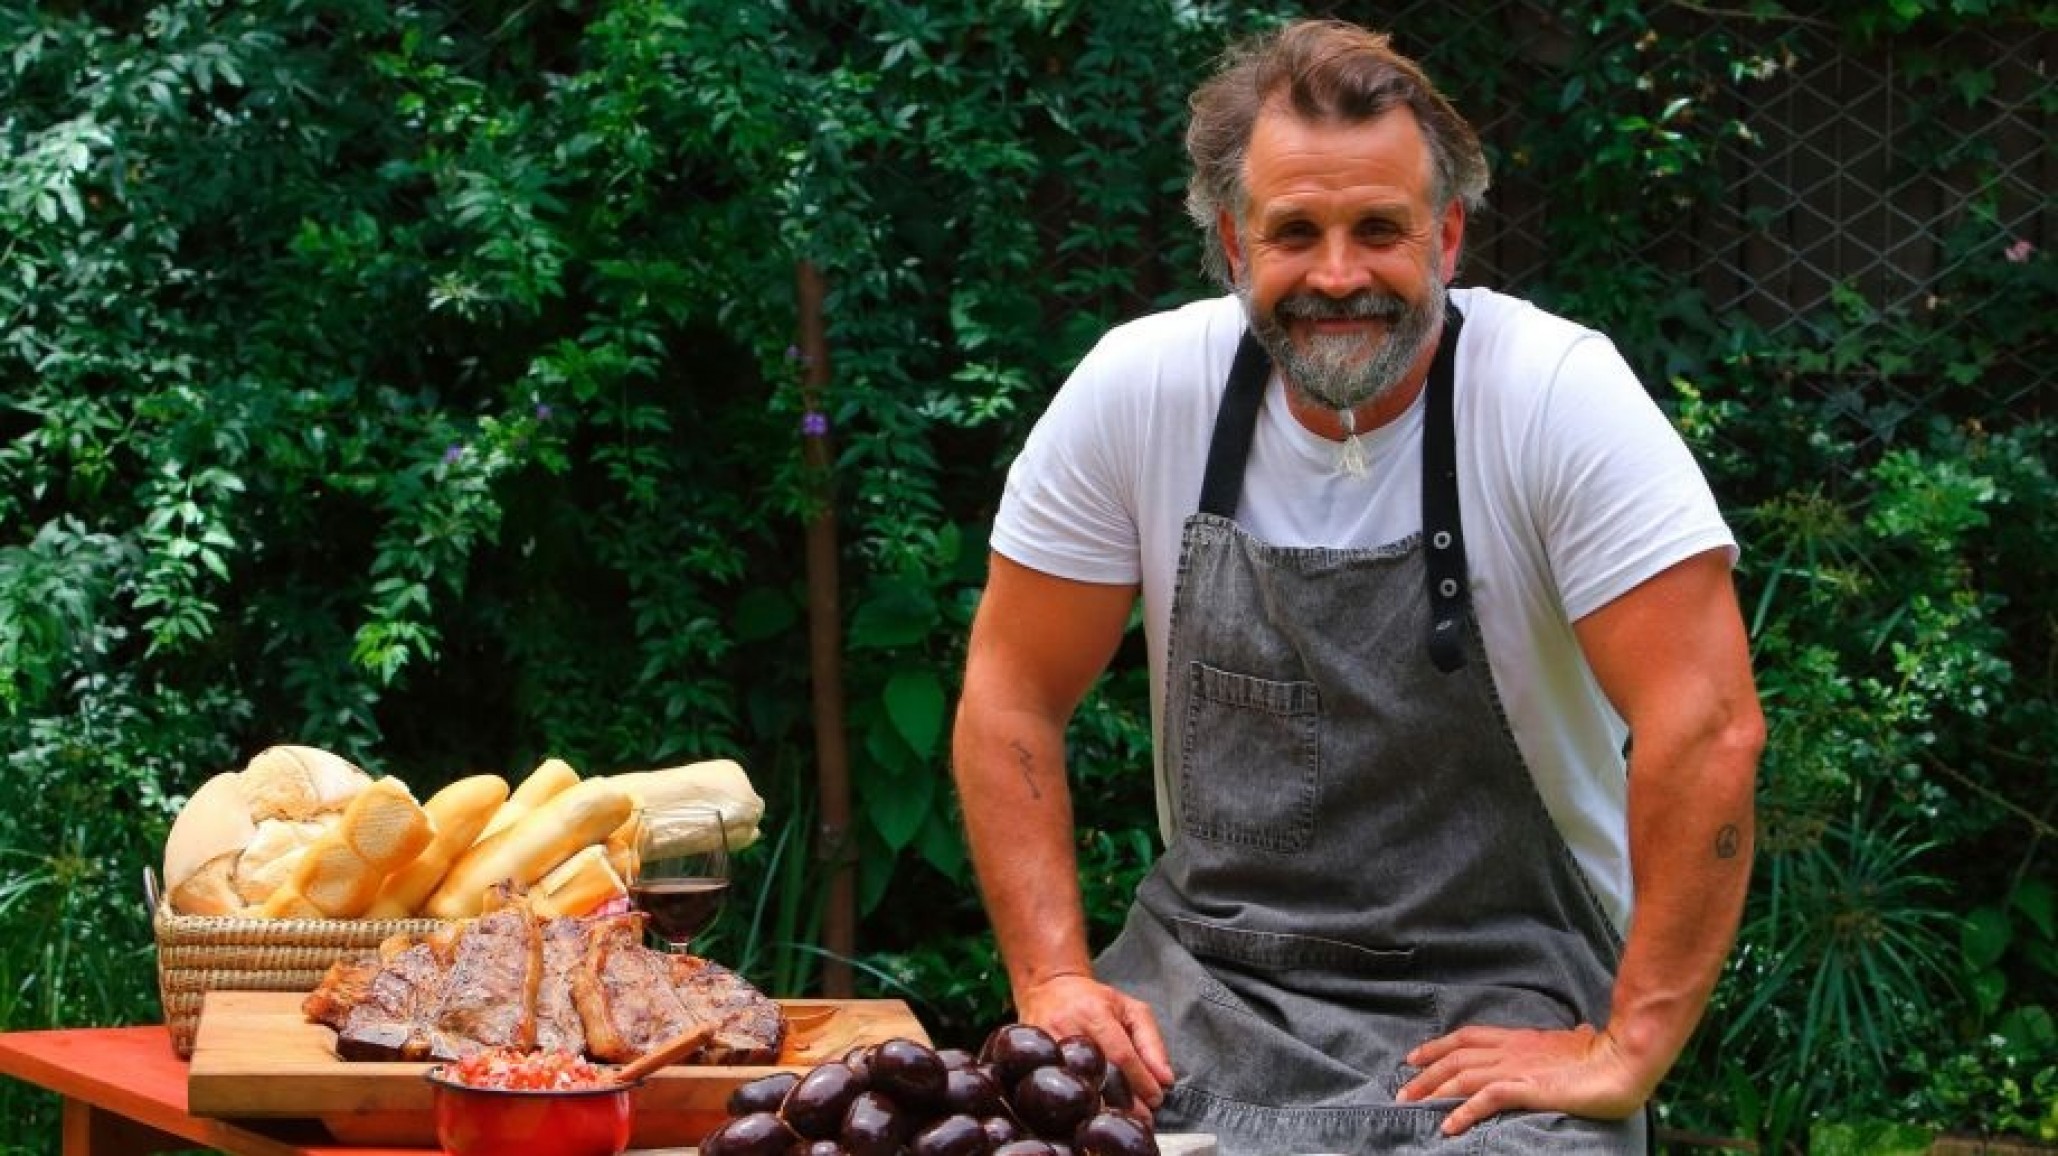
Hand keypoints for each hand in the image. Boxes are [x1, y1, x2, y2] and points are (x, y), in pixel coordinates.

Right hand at [1015, 973, 1175, 1107]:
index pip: (1121, 1055)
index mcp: (1094, 1014)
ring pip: (1076, 1086)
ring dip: (1101, 1108)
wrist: (1048, 989)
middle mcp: (1067, 1029)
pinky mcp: (1032, 1059)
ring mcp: (1046, 1046)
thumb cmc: (1094, 1001)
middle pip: (1097, 1075)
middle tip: (1142, 1119)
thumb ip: (1151, 1042)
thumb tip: (1165, 1079)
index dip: (1141, 1081)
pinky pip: (1058, 1088)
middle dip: (1124, 1102)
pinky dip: (1077, 1105)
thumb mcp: (1131, 1010)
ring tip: (1120, 1119)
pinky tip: (1092, 1114)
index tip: (1156, 1099)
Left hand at [1395, 1023, 1650, 1135]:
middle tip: (1402, 1092)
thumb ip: (1569, 1041)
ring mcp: (1517, 1067)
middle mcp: (1511, 1049)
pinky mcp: (1528, 1088)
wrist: (1622, 1061)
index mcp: (1519, 1038)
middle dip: (1424, 1074)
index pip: (1467, 1038)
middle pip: (1455, 1057)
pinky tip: (1448, 1126)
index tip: (1413, 1057)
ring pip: (1462, 1076)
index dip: (1437, 1047)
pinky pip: (1486, 1099)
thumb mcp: (1577, 1044)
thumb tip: (1580, 1032)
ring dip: (1433, 1092)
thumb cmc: (1604, 1054)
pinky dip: (1463, 1112)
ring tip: (1411, 1107)